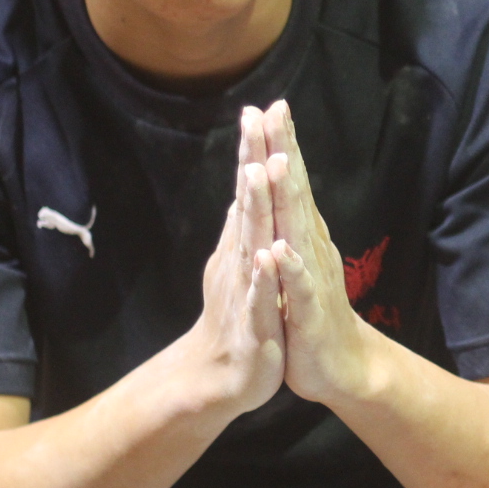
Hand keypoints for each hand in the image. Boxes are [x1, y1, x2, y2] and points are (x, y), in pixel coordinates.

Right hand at [184, 141, 284, 413]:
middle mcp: (241, 259)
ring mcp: (246, 291)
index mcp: (244, 246)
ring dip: (255, 208)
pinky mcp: (255, 326)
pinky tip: (267, 256)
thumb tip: (243, 186)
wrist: (221, 378)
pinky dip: (265, 277)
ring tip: (258, 171)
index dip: (254, 152)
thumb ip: (241, 227)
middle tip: (255, 120)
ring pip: (251, 243)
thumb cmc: (238, 317)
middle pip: (248, 204)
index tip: (261, 108)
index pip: (249, 192)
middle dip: (253, 162)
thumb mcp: (240, 267)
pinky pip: (261, 298)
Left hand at [249, 101, 383, 406]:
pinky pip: (298, 288)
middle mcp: (311, 247)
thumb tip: (275, 184)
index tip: (268, 105)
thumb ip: (286, 222)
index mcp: (302, 234)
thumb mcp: (293, 260)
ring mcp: (312, 278)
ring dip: (286, 198)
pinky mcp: (309, 313)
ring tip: (273, 164)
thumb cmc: (310, 312)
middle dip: (283, 152)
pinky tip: (279, 251)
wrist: (340, 367)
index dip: (279, 144)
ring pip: (297, 232)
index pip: (289, 182)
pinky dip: (289, 269)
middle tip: (275, 112)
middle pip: (295, 192)